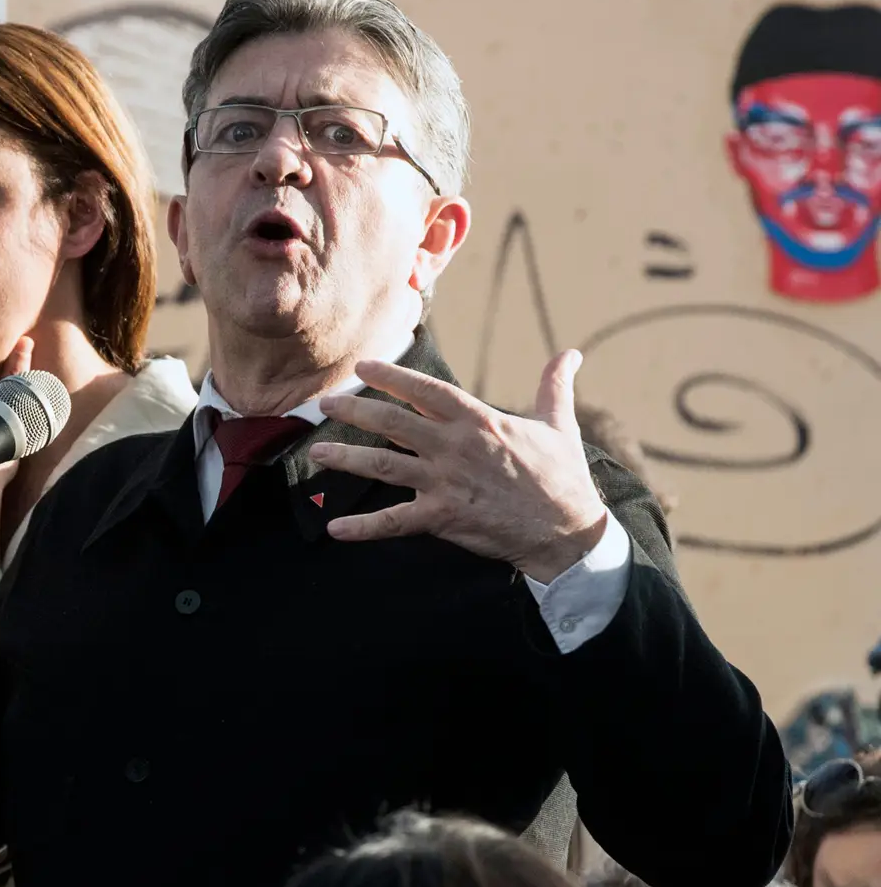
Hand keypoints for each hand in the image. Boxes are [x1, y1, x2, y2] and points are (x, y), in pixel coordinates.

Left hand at [310, 350, 608, 582]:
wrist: (568, 531)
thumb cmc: (562, 477)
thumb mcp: (559, 425)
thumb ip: (554, 387)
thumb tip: (571, 354)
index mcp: (480, 421)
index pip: (426, 390)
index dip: (392, 376)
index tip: (363, 367)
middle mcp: (455, 447)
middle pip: (393, 421)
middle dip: (355, 410)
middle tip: (325, 403)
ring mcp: (445, 482)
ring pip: (384, 465)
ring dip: (347, 458)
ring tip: (316, 453)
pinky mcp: (442, 517)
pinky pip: (394, 521)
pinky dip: (363, 527)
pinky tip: (335, 530)